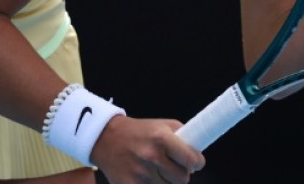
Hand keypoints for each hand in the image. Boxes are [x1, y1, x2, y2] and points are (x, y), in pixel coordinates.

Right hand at [91, 115, 205, 183]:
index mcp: (161, 138)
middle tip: (173, 167)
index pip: (190, 159)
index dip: (197, 163)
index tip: (195, 163)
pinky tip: (148, 178)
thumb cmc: (138, 132)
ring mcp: (141, 174)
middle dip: (181, 173)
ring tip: (158, 171)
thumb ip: (183, 137)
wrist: (105, 138)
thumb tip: (197, 154)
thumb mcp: (162, 125)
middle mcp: (151, 156)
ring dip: (167, 181)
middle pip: (182, 179)